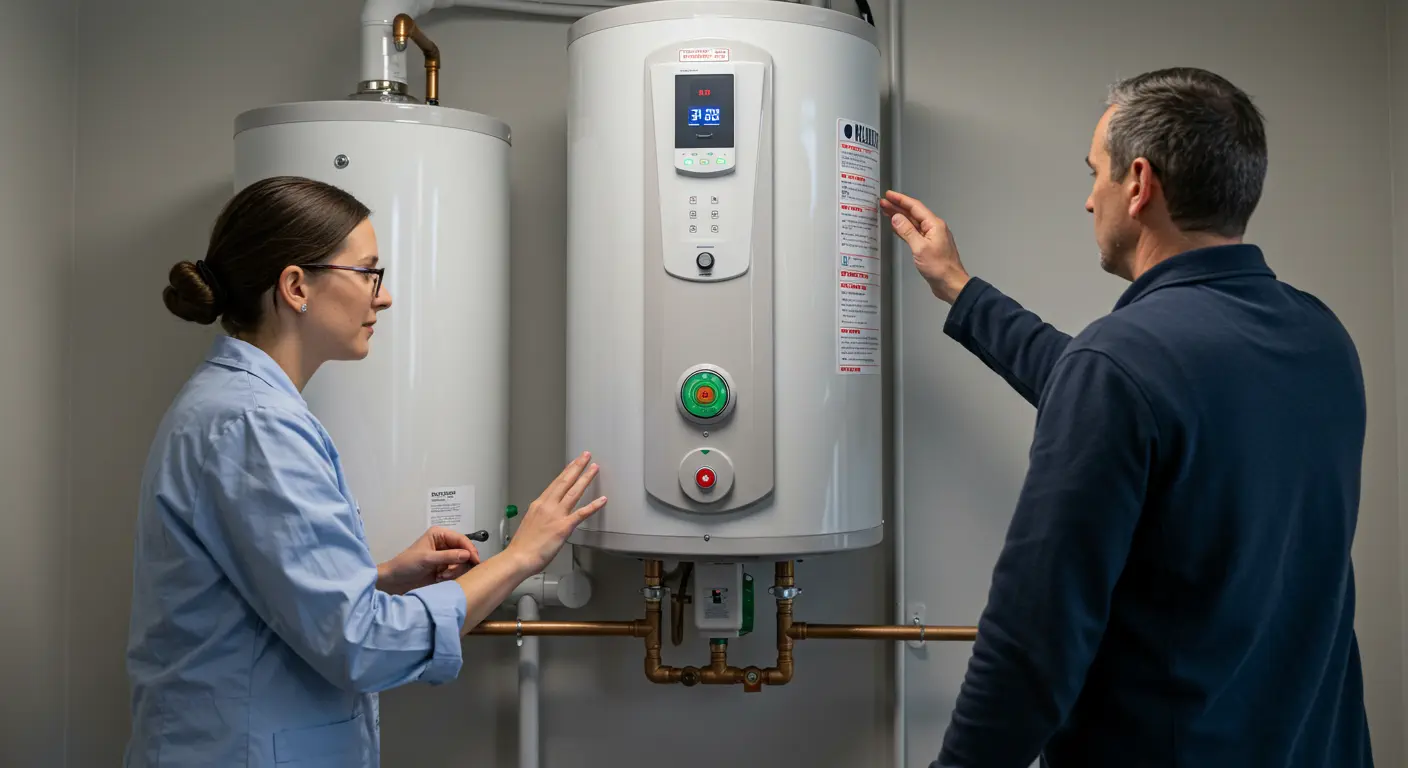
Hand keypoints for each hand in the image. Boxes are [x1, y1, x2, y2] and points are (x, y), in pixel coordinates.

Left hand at [377, 527, 480, 594]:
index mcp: (439, 535)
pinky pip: (456, 572)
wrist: (394, 581)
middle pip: (464, 551)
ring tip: (441, 577)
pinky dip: (451, 576)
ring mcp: (445, 557)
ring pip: (461, 563)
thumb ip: (448, 556)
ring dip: (454, 571)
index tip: (475, 561)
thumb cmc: (407, 565)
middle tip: (448, 572)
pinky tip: (439, 579)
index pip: (461, 539)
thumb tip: (468, 555)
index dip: (470, 549)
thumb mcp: (427, 559)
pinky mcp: (444, 569)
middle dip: (459, 563)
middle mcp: (444, 544)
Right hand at [504, 452, 605, 573]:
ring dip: (586, 479)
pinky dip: (593, 505)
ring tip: (594, 468)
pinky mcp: (564, 526)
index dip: (566, 472)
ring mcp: (556, 515)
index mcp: (538, 504)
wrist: (518, 558)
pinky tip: (602, 500)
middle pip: (565, 481)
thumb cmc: (523, 546)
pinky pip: (582, 513)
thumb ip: (541, 517)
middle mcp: (547, 506)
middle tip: (586, 456)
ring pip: (574, 492)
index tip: (572, 464)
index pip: (555, 483)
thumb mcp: (530, 524)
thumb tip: (548, 518)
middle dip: (577, 467)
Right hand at [880, 190, 970, 303]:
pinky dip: (904, 228)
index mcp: (934, 225)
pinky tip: (897, 227)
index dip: (900, 199)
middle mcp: (934, 228)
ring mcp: (931, 237)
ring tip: (887, 211)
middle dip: (898, 206)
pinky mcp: (929, 246)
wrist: (950, 283)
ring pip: (913, 222)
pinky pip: (914, 232)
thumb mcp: (920, 248)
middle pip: (913, 213)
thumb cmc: (941, 268)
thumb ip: (907, 231)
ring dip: (900, 216)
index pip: (915, 207)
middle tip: (884, 202)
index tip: (889, 195)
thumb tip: (896, 218)